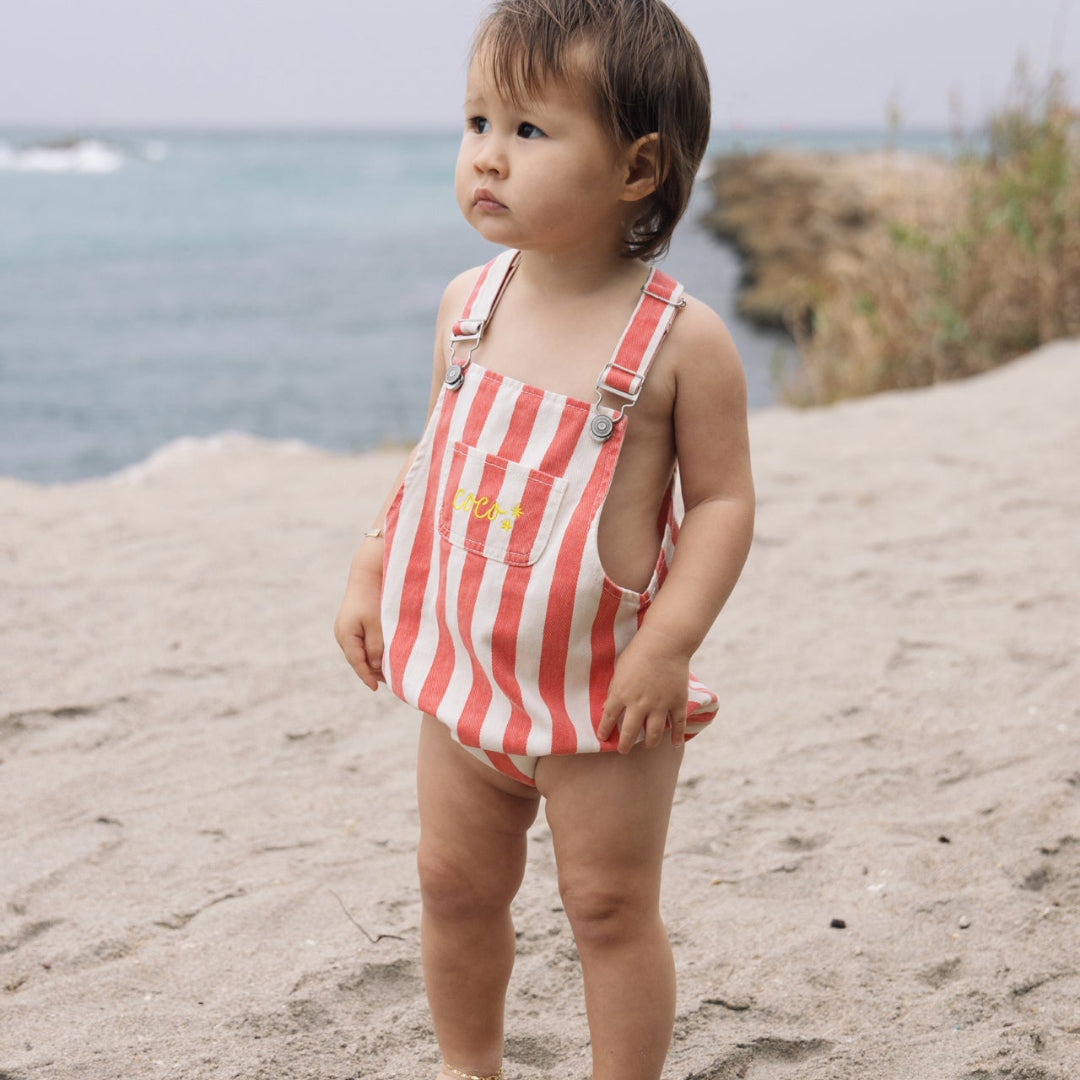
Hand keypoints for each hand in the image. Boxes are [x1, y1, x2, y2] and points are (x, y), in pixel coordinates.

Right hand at [333, 541, 384, 691]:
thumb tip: (375, 665)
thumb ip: (376, 646)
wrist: (367, 573)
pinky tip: (382, 654)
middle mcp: (342, 633)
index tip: (375, 688)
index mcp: (346, 634)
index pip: (357, 662)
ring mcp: (345, 629)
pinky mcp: (351, 624)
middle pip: (357, 659)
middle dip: (371, 670)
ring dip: (371, 660)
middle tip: (389, 681)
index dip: (367, 676)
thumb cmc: (374, 597)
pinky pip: (360, 643)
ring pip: (359, 651)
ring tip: (388, 671)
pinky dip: (370, 650)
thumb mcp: (378, 624)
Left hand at [597, 626, 689, 753]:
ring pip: (654, 733)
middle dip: (624, 744)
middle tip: (623, 750)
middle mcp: (639, 704)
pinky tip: (675, 744)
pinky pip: (678, 724)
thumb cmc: (638, 652)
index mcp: (621, 694)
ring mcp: (660, 705)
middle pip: (630, 732)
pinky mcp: (677, 702)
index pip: (609, 718)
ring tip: (647, 745)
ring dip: (649, 742)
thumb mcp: (619, 669)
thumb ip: (615, 689)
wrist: (665, 643)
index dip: (604, 730)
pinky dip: (678, 736)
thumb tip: (610, 706)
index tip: (602, 737)